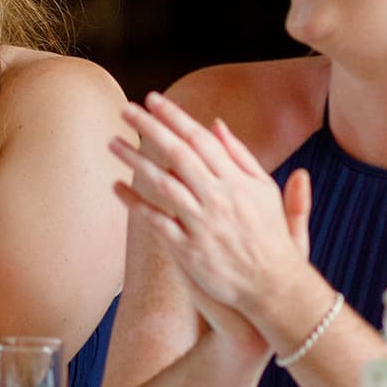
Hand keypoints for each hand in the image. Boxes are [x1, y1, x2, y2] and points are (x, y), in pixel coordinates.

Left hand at [109, 92, 313, 319]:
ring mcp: (203, 224)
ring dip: (136, 161)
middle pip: (178, 154)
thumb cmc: (270, 235)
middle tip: (125, 109)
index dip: (175, 117)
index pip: (200, 139)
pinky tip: (116, 187)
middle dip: (150, 128)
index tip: (152, 99)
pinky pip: (157, 222)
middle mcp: (220, 198)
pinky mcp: (190, 251)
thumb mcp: (265, 190)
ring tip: (112, 142)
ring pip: (163, 184)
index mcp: (238, 181)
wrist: (274, 287)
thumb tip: (215, 123)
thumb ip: (240, 156)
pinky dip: (136, 203)